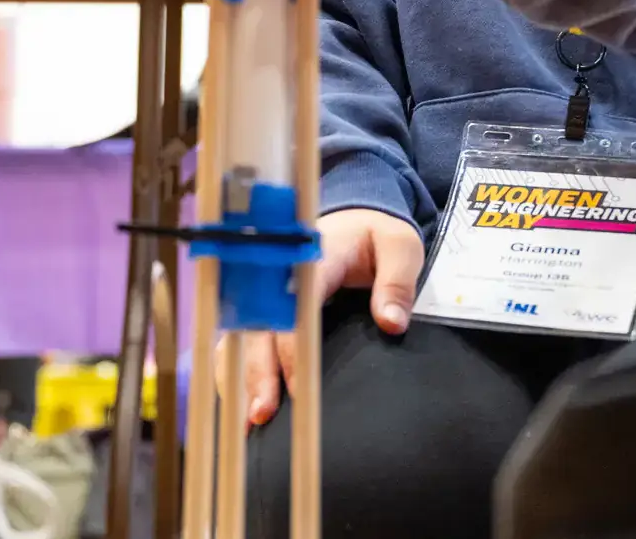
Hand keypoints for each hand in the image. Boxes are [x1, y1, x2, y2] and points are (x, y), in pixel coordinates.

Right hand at [243, 208, 423, 426]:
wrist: (354, 216)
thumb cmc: (375, 235)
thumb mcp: (399, 246)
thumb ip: (397, 281)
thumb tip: (391, 323)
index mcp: (313, 257)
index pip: (294, 304)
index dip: (292, 347)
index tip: (298, 388)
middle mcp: (281, 274)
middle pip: (259, 324)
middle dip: (256, 369)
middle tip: (261, 414)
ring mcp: (269, 290)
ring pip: (241, 333)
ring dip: (241, 374)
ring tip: (246, 419)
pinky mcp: (265, 305)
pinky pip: (240, 338)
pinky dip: (236, 369)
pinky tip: (239, 404)